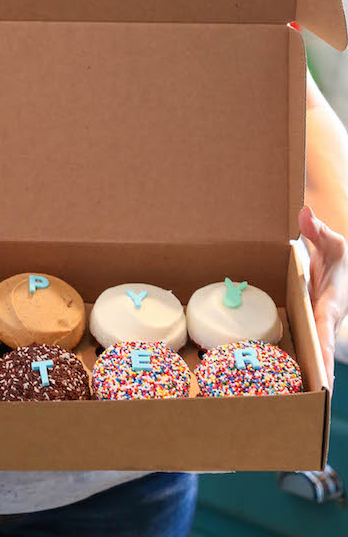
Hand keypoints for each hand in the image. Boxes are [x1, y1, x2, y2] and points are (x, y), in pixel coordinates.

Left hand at [298, 204, 347, 387]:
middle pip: (318, 354)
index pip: (325, 334)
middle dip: (315, 376)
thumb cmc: (337, 257)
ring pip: (308, 353)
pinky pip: (298, 346)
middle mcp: (322, 323)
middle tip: (306, 398)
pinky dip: (291, 360)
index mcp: (330, 307)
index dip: (323, 356)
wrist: (340, 270)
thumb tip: (304, 214)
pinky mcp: (304, 328)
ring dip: (301, 373)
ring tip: (288, 399)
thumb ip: (318, 231)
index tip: (325, 380)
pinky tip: (273, 377)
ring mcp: (313, 328)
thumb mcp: (332, 243)